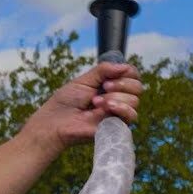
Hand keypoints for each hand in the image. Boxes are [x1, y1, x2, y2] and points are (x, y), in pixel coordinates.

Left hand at [21, 61, 142, 151]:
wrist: (54, 123)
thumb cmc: (65, 103)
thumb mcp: (83, 80)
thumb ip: (103, 70)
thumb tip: (124, 66)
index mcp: (110, 86)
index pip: (132, 76)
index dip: (127, 72)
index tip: (110, 75)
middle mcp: (117, 99)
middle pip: (137, 87)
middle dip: (121, 84)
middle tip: (103, 87)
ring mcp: (117, 114)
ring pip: (134, 101)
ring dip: (115, 97)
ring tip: (95, 102)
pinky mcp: (117, 127)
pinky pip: (132, 116)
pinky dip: (121, 108)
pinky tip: (105, 107)